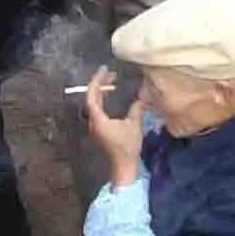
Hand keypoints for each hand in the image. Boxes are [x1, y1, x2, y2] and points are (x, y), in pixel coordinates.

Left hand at [82, 67, 147, 183]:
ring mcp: (96, 126)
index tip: (104, 70)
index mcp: (98, 119)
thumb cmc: (127, 146)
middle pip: (92, 98)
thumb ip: (136, 108)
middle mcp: (94, 121)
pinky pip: (99, 108)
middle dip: (100, 83)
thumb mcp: (134, 125)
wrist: (124, 166)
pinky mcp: (101, 128)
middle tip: (110, 72)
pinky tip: (113, 94)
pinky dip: (104, 98)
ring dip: (102, 91)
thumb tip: (142, 95)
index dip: (97, 81)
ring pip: (95, 103)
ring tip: (112, 80)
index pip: (92, 95)